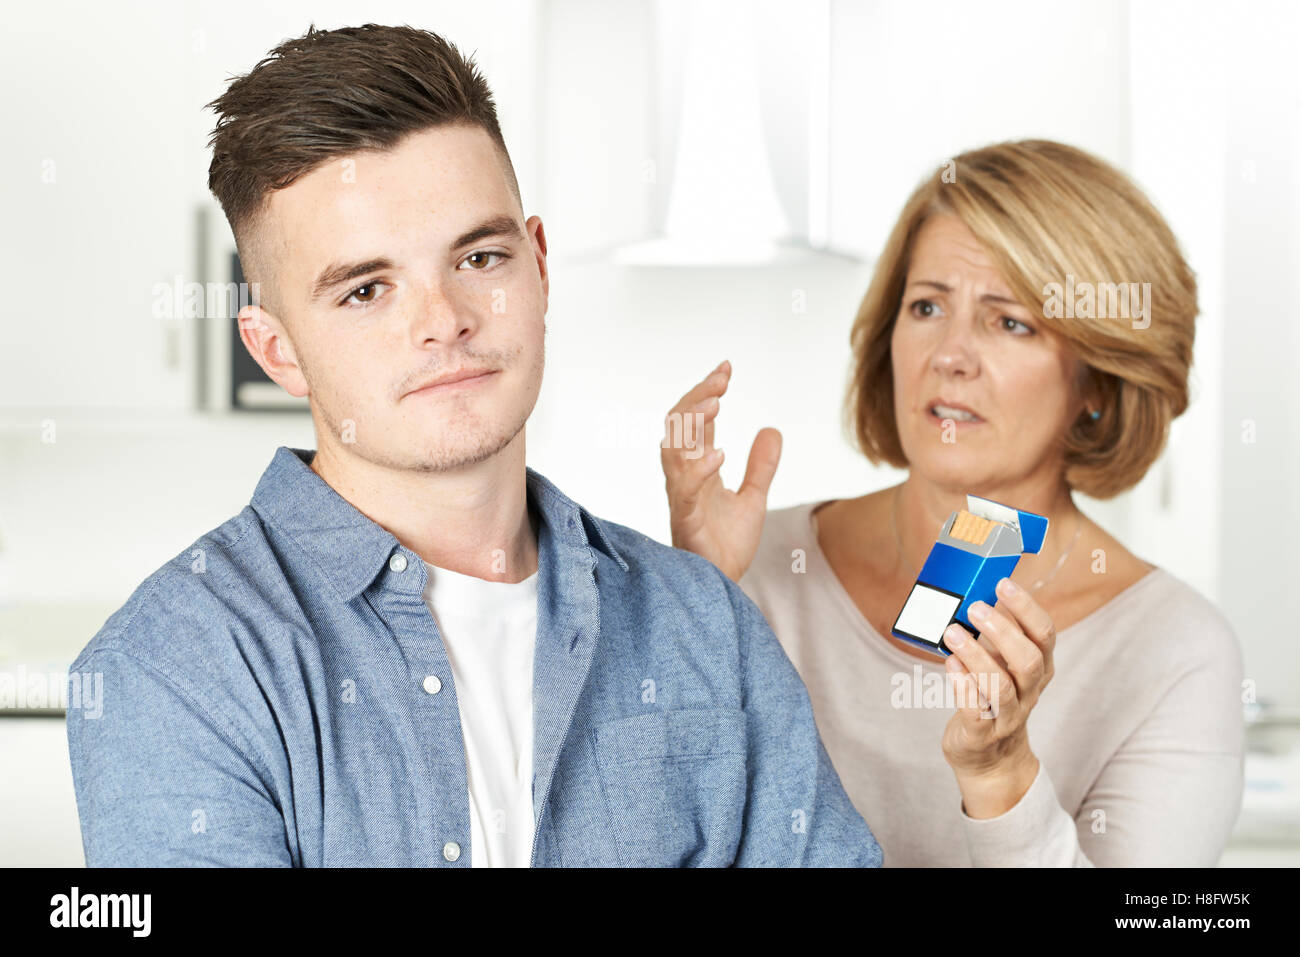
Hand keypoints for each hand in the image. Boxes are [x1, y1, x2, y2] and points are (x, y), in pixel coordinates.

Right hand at [659, 360, 781, 581]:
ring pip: (673, 450)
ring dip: (692, 424)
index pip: (695, 421)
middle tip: (721, 380)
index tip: (726, 369)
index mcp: (696, 468)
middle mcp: (683, 477)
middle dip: (697, 398)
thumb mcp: (753, 498)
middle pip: (677, 426)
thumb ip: (761, 466)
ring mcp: (682, 497)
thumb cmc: (726, 544)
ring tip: (716, 403)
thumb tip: (772, 429)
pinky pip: (685, 489)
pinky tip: (718, 454)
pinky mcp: (686, 519)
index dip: (707, 392)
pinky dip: (698, 469)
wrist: (722, 583)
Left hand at [939, 576, 1056, 817]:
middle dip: (1004, 631)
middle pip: (1029, 661)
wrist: (989, 757)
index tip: (1003, 584)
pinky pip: (976, 710)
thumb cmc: (992, 696)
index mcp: (1039, 667)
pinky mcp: (982, 734)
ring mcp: (1008, 716)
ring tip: (953, 632)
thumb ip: (997, 635)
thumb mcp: (1003, 664)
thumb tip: (981, 591)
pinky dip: (962, 685)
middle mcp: (1029, 691)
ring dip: (977, 656)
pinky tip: (950, 664)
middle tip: (976, 607)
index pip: (1044, 635)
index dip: (1027, 608)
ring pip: (1001, 687)